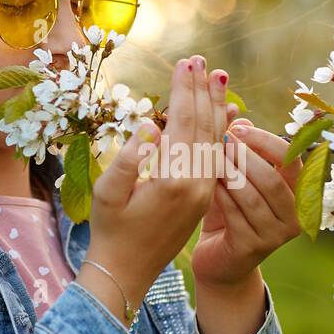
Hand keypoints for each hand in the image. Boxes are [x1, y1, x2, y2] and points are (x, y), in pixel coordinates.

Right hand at [81, 55, 227, 320]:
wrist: (126, 272)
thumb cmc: (110, 231)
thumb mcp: (108, 194)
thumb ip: (128, 159)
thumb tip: (150, 126)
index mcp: (173, 180)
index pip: (183, 124)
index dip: (183, 91)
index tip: (185, 62)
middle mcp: (196, 185)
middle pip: (204, 127)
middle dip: (202, 92)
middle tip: (203, 61)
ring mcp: (203, 192)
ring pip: (214, 140)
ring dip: (215, 107)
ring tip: (217, 78)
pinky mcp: (203, 198)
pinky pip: (217, 156)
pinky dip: (220, 131)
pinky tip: (225, 115)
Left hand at [191, 116, 302, 289]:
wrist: (219, 260)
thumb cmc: (230, 210)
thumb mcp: (236, 175)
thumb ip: (240, 147)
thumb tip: (238, 115)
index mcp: (299, 192)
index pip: (292, 159)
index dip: (265, 140)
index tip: (238, 128)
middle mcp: (295, 215)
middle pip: (274, 177)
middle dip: (245, 156)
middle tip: (220, 140)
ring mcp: (276, 235)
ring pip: (253, 196)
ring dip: (229, 173)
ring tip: (209, 158)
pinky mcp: (253, 248)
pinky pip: (235, 214)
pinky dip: (219, 195)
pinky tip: (204, 183)